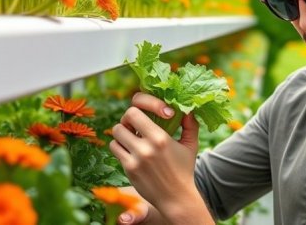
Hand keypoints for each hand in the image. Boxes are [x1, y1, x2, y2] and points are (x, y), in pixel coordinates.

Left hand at [110, 92, 209, 222]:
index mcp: (161, 138)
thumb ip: (190, 124)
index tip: (150, 113)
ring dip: (123, 132)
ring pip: (116, 133)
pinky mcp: (128, 169)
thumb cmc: (185, 169)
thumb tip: (187, 109)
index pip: (135, 110)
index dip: (141, 107)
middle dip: (130, 119)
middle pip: (124, 119)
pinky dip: (120, 145)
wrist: (176, 198)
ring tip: (133, 135)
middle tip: (137, 123)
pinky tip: (130, 148)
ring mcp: (135, 159)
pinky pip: (115, 148)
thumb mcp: (191, 145)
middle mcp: (146, 148)